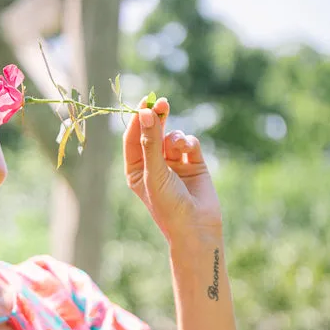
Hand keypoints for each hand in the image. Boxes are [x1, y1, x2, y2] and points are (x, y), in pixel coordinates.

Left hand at [122, 95, 222, 242]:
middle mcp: (153, 166)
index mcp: (136, 170)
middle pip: (152, 133)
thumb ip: (150, 142)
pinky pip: (189, 143)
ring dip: (174, 137)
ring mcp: (174, 164)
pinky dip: (188, 143)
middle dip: (157, 118)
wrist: (197, 227)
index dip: (137, 119)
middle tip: (162, 102)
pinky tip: (188, 150)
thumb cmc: (168, 206)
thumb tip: (145, 113)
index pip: (133, 138)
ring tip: (178, 145)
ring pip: (171, 137)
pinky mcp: (193, 164)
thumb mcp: (154, 172)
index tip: (145, 103)